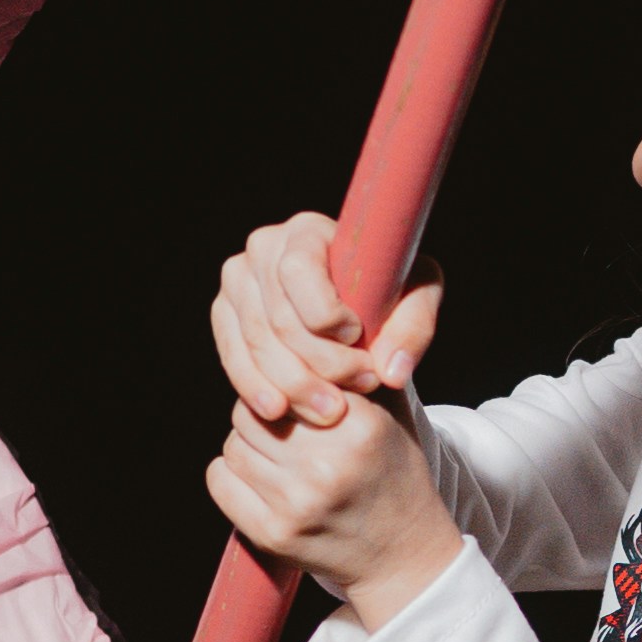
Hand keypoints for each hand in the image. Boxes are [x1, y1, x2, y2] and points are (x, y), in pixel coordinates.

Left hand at [206, 377, 458, 628]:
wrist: (403, 554)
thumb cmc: (395, 475)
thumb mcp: (392, 415)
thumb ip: (357, 370)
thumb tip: (311, 329)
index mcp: (358, 427)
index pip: (287, 380)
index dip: (286, 385)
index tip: (297, 398)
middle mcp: (326, 465)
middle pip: (252, 413)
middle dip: (262, 417)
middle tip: (283, 431)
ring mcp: (297, 503)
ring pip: (234, 445)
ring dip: (247, 446)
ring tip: (276, 458)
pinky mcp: (273, 534)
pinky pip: (220, 481)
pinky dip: (230, 476)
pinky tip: (257, 480)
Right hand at [209, 211, 442, 433]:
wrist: (355, 304)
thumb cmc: (389, 290)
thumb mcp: (417, 296)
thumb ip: (413, 327)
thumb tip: (391, 371)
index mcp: (307, 230)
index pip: (299, 271)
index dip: (325, 313)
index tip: (357, 338)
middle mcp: (263, 247)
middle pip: (279, 317)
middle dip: (321, 363)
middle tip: (360, 387)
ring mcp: (238, 282)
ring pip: (258, 344)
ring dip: (295, 385)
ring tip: (331, 411)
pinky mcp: (224, 315)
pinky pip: (234, 358)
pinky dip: (255, 388)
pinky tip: (279, 411)